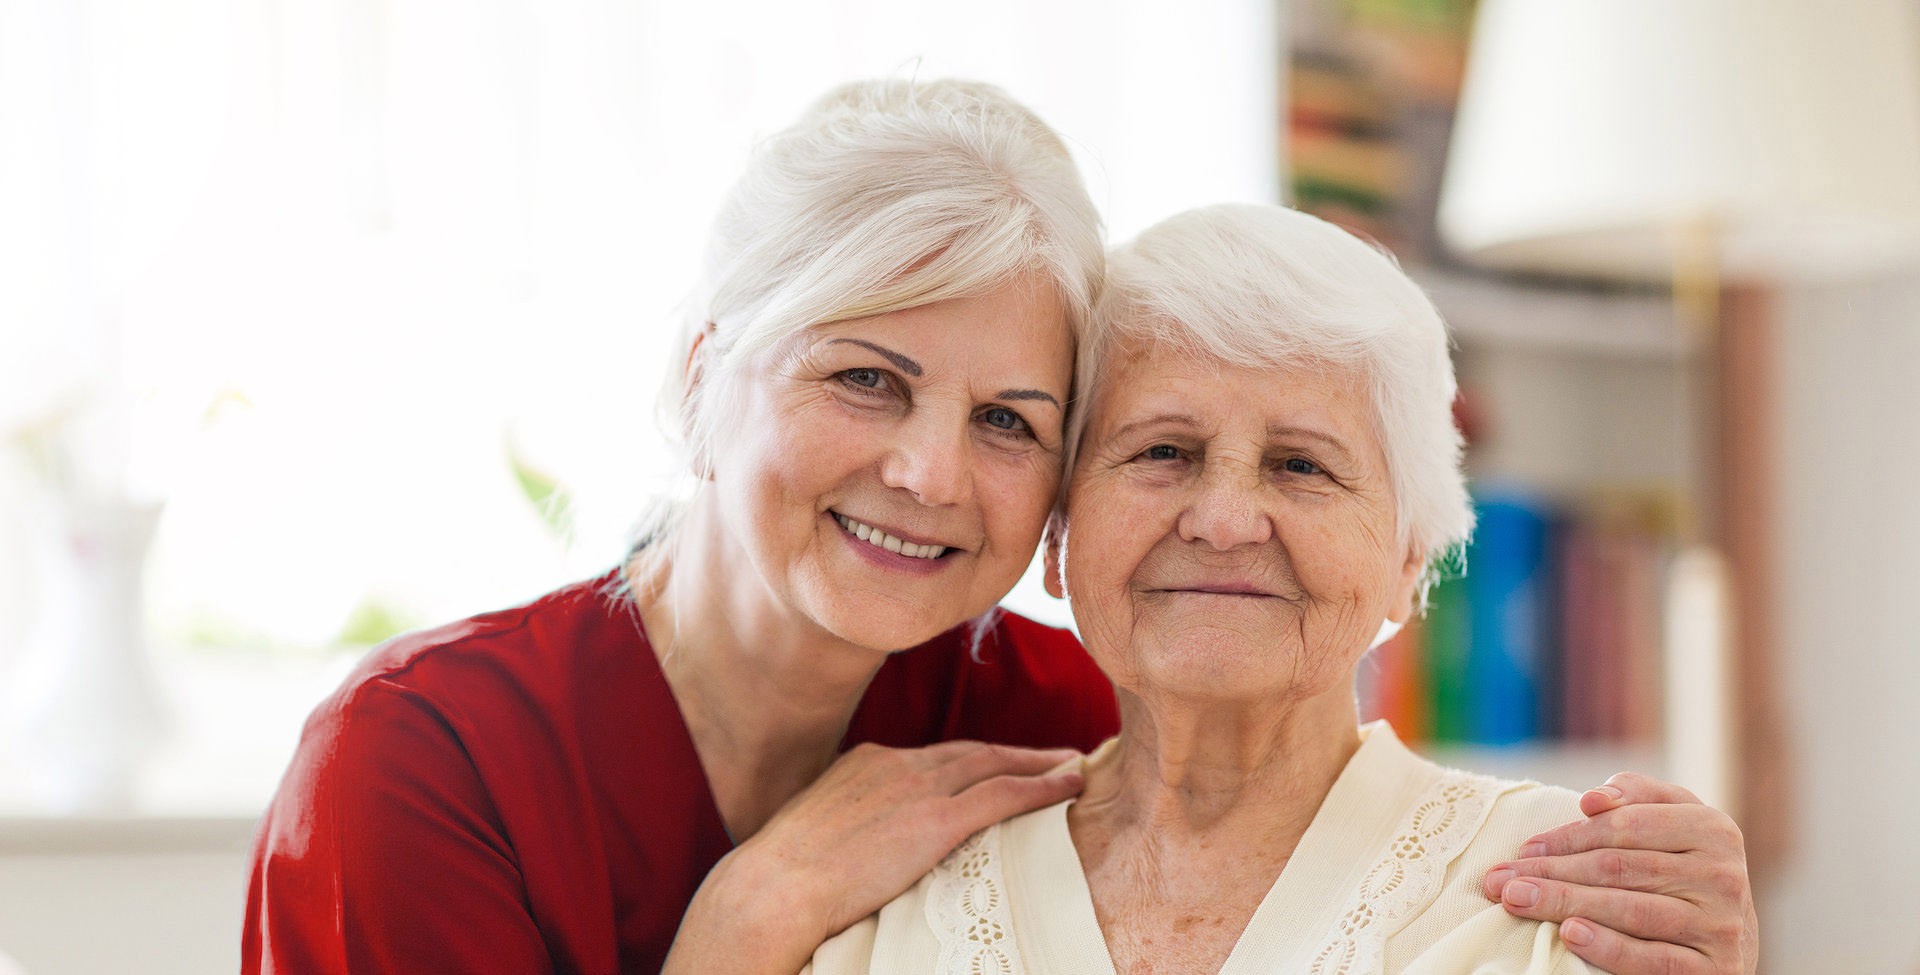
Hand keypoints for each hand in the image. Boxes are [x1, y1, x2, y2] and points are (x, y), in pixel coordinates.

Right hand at [663, 740, 1085, 974]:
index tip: (1003, 762)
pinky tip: (1070, 787)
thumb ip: (854, 826)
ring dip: (1040, 764)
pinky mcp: (935, 820)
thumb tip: (870, 848)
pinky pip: (1003, 794)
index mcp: (867, 763)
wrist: (772, 890)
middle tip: (1059, 753)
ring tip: (1076, 768)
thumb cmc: (785, 879)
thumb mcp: (820, 832)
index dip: (976, 758)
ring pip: (995, 765)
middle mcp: (896, 764)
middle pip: (973, 752)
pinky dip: (1041, 787)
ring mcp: (917, 788)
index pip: (937, 756)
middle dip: (1019, 752)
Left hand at [1483, 772, 1757, 974]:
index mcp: (1713, 829)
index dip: (1568, 836)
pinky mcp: (1715, 969)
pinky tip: (1569, 934)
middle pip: (1619, 868)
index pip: (1626, 827)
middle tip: (1499, 880)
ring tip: (1517, 901)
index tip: (1522, 849)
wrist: (1728, 944)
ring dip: (1563, 904)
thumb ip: (1637, 798)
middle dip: (1551, 872)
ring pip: (1630, 910)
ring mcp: (1722, 925)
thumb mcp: (1673, 825)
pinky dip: (1608, 946)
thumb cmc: (1684, 874)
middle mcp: (1723, 875)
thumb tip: (1592, 798)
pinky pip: (1653, 958)